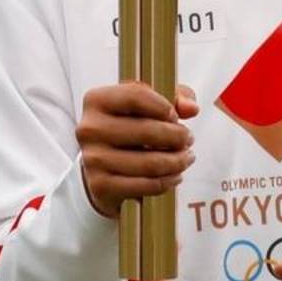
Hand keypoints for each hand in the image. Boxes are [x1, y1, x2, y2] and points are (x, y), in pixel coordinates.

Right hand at [76, 82, 197, 218]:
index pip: (135, 96)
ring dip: (177, 161)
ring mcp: (93, 159)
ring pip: (150, 162)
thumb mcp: (146, 104)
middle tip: (188, 139)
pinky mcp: (101, 185)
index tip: (175, 116)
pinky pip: (146, 185)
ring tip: (186, 158)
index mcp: (96, 100)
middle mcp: (90, 128)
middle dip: (177, 136)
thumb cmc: (127, 127)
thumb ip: (174, 96)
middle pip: (147, 131)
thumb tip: (191, 108)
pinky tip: (175, 175)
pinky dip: (167, 181)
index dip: (163, 106)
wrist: (100, 164)